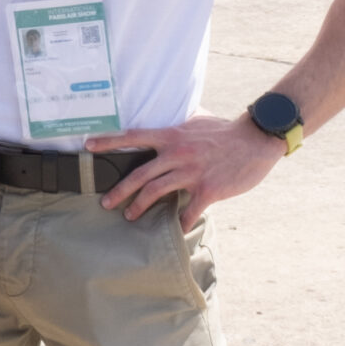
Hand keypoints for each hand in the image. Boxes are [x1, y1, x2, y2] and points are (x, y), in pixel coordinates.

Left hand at [87, 115, 286, 228]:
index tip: (88, 146)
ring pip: (156, 192)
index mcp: (171, 135)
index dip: (109, 141)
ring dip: (139, 207)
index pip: (133, 136)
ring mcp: (191, 172)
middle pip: (139, 174)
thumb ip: (177, 123)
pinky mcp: (208, 189)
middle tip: (105, 203)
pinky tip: (172, 231)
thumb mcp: (196, 120)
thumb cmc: (225, 130)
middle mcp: (176, 153)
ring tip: (129, 216)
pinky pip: (187, 211)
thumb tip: (165, 114)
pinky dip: (178, 223)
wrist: (256, 139)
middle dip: (119, 190)